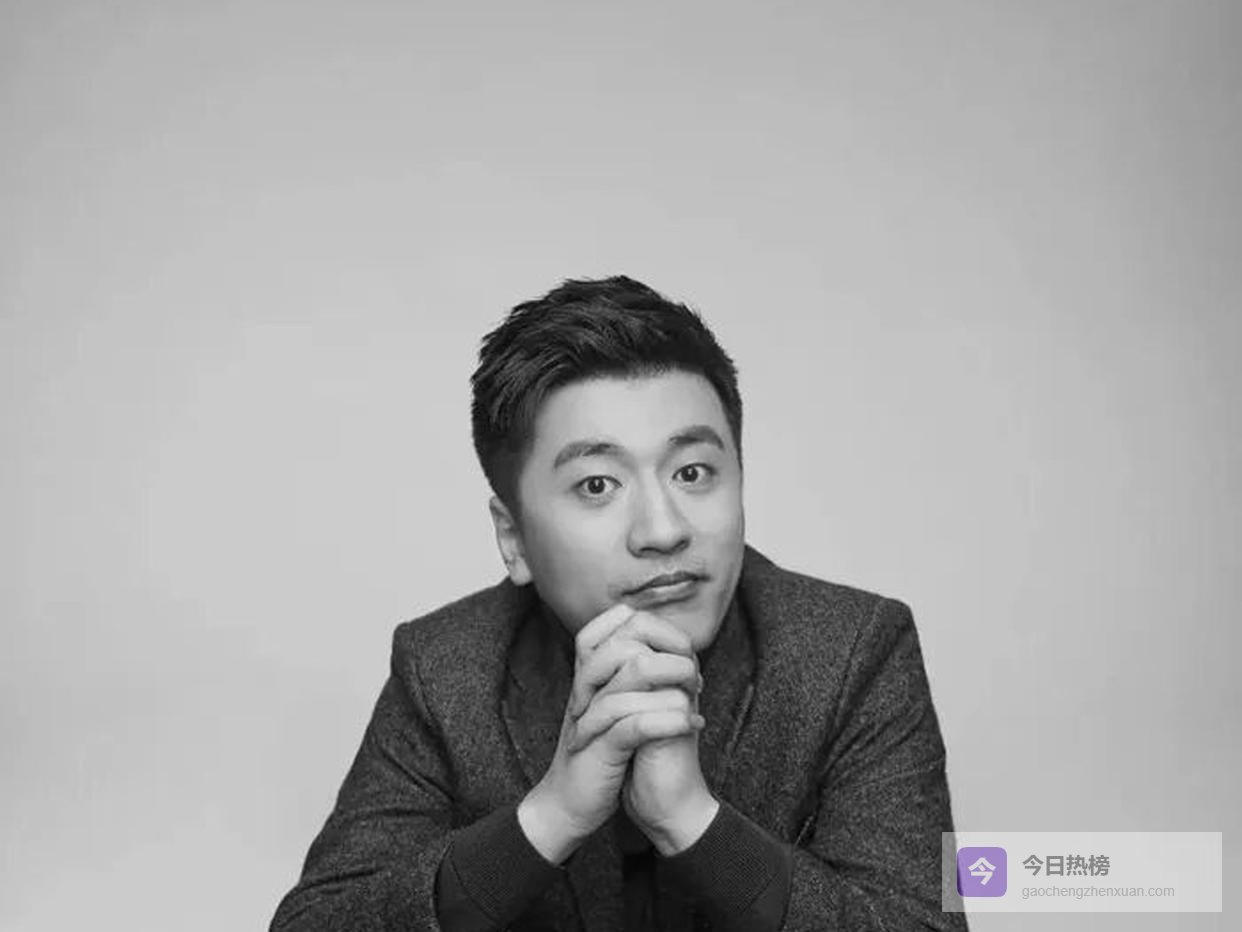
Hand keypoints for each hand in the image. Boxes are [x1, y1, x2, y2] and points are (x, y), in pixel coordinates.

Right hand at [519, 604, 702, 863]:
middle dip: (670, 651)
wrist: (567, 806)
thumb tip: (677, 651)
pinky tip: (692, 724)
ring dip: (676, 681)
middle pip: (626, 640)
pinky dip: (670, 720)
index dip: (654, 625)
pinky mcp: (601, 748)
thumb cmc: (597, 755)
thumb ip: (632, 677)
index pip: (614, 622)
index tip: (683, 648)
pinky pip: (636, 722)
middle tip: (694, 674)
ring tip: (697, 695)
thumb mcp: (612, 709)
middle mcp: (587, 686)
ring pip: (634, 672)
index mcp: (589, 673)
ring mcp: (592, 714)